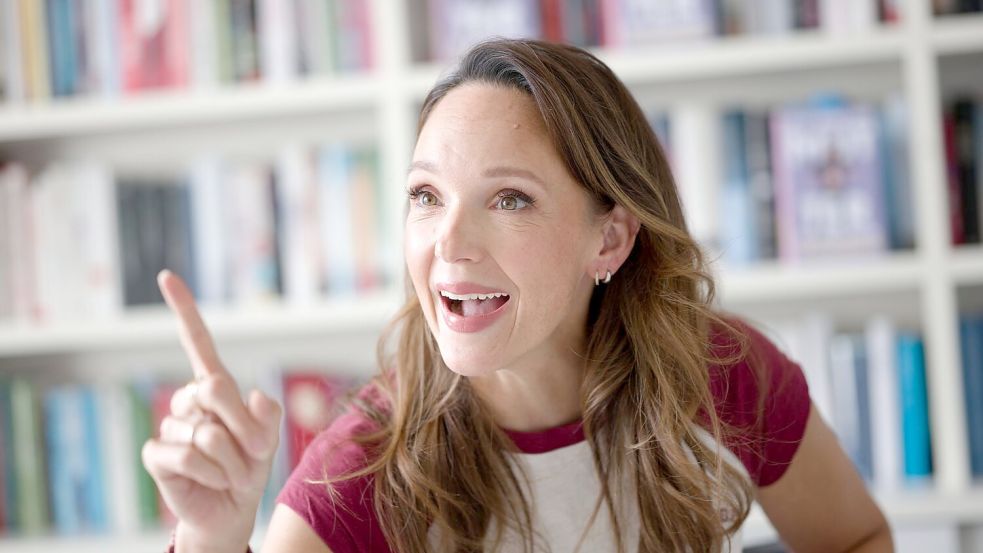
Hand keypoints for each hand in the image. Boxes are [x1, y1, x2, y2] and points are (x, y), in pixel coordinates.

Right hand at [142, 270, 281, 552]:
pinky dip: (209, 472)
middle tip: (249, 452)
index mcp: (214, 387)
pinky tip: (209, 480)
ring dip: (229, 459)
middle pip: (214, 389)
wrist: (233, 507)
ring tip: (228, 471)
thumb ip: (268, 415)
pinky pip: (186, 455)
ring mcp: (170, 426)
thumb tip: (252, 395)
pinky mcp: (157, 454)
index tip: (167, 276)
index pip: (197, 342)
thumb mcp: (269, 437)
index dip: (184, 310)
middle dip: (242, 426)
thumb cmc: (250, 465)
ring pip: (206, 432)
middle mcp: (188, 400)